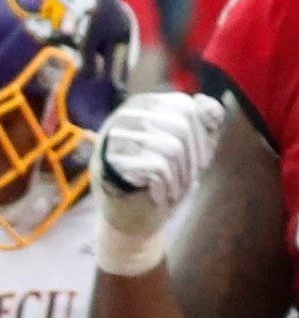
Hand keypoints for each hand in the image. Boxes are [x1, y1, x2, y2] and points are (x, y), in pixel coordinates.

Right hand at [94, 91, 220, 273]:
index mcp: (143, 106)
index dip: (203, 137)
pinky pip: (158, 166)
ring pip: (172, 146)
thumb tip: (206, 101)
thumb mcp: (192, 148)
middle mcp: (126, 115)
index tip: (201, 162)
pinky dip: (167, 185)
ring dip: (181, 176)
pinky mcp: (109, 161)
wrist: (130, 216)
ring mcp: (114, 137)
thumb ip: (205, 123)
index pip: (186, 108)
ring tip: (174, 190)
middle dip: (194, 158)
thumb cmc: (162, 180)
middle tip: (190, 180)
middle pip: (181, 126)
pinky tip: (159, 195)